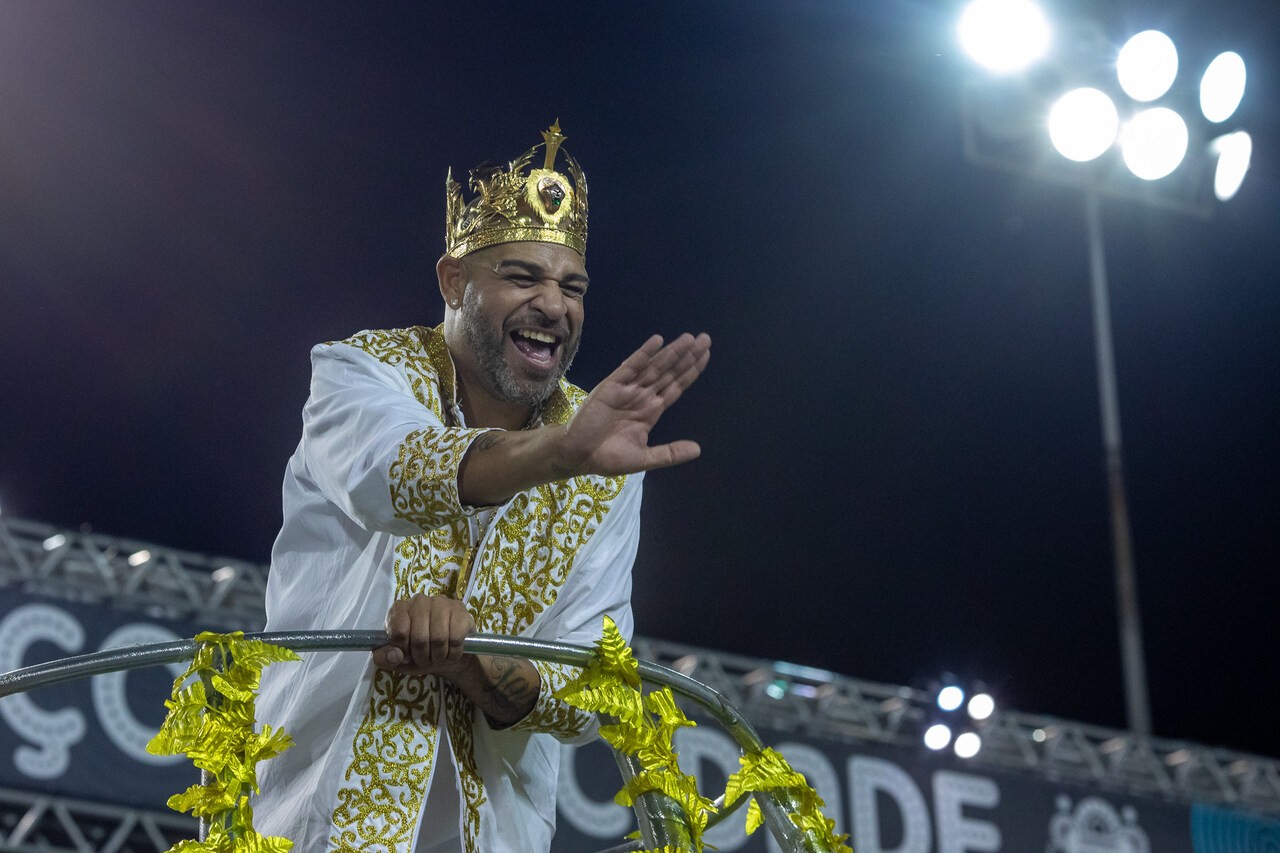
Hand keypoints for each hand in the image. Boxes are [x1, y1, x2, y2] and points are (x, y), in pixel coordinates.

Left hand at [373, 594, 475, 676]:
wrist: (447, 654)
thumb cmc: (420, 654)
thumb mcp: (398, 660)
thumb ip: (385, 658)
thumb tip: (395, 654)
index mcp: (399, 609)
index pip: (398, 631)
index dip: (403, 649)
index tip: (407, 655)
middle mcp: (419, 601)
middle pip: (419, 637)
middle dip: (422, 656)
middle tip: (425, 659)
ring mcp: (441, 602)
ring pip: (439, 638)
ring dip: (439, 656)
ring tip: (438, 656)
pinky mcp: (459, 609)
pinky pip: (456, 638)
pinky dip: (453, 652)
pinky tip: (451, 651)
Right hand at [557, 332, 710, 475]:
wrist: (578, 457)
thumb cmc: (607, 457)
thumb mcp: (644, 458)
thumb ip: (670, 453)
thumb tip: (698, 450)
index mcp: (651, 410)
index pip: (676, 386)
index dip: (691, 371)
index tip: (705, 355)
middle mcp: (642, 396)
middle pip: (669, 372)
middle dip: (687, 356)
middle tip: (705, 338)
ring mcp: (627, 389)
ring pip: (654, 367)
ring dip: (671, 352)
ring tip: (689, 338)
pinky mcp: (611, 386)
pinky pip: (630, 366)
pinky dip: (644, 354)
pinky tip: (657, 341)